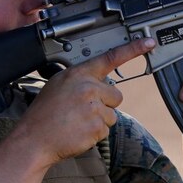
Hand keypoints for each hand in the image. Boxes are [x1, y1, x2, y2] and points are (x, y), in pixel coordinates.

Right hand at [16, 36, 156, 164]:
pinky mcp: (97, 127)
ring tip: (76, 122)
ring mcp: (94, 108)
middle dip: (105, 104)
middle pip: (116, 95)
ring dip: (99, 121)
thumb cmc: (43, 114)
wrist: (33, 139)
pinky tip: (78, 132)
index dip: (133, 49)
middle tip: (83, 111)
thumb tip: (98, 83)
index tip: (148, 43)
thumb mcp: (58, 85)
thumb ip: (81, 80)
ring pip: (112, 115)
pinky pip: (106, 130)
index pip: (110, 57)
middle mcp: (89, 88)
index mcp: (79, 74)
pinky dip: (94, 134)